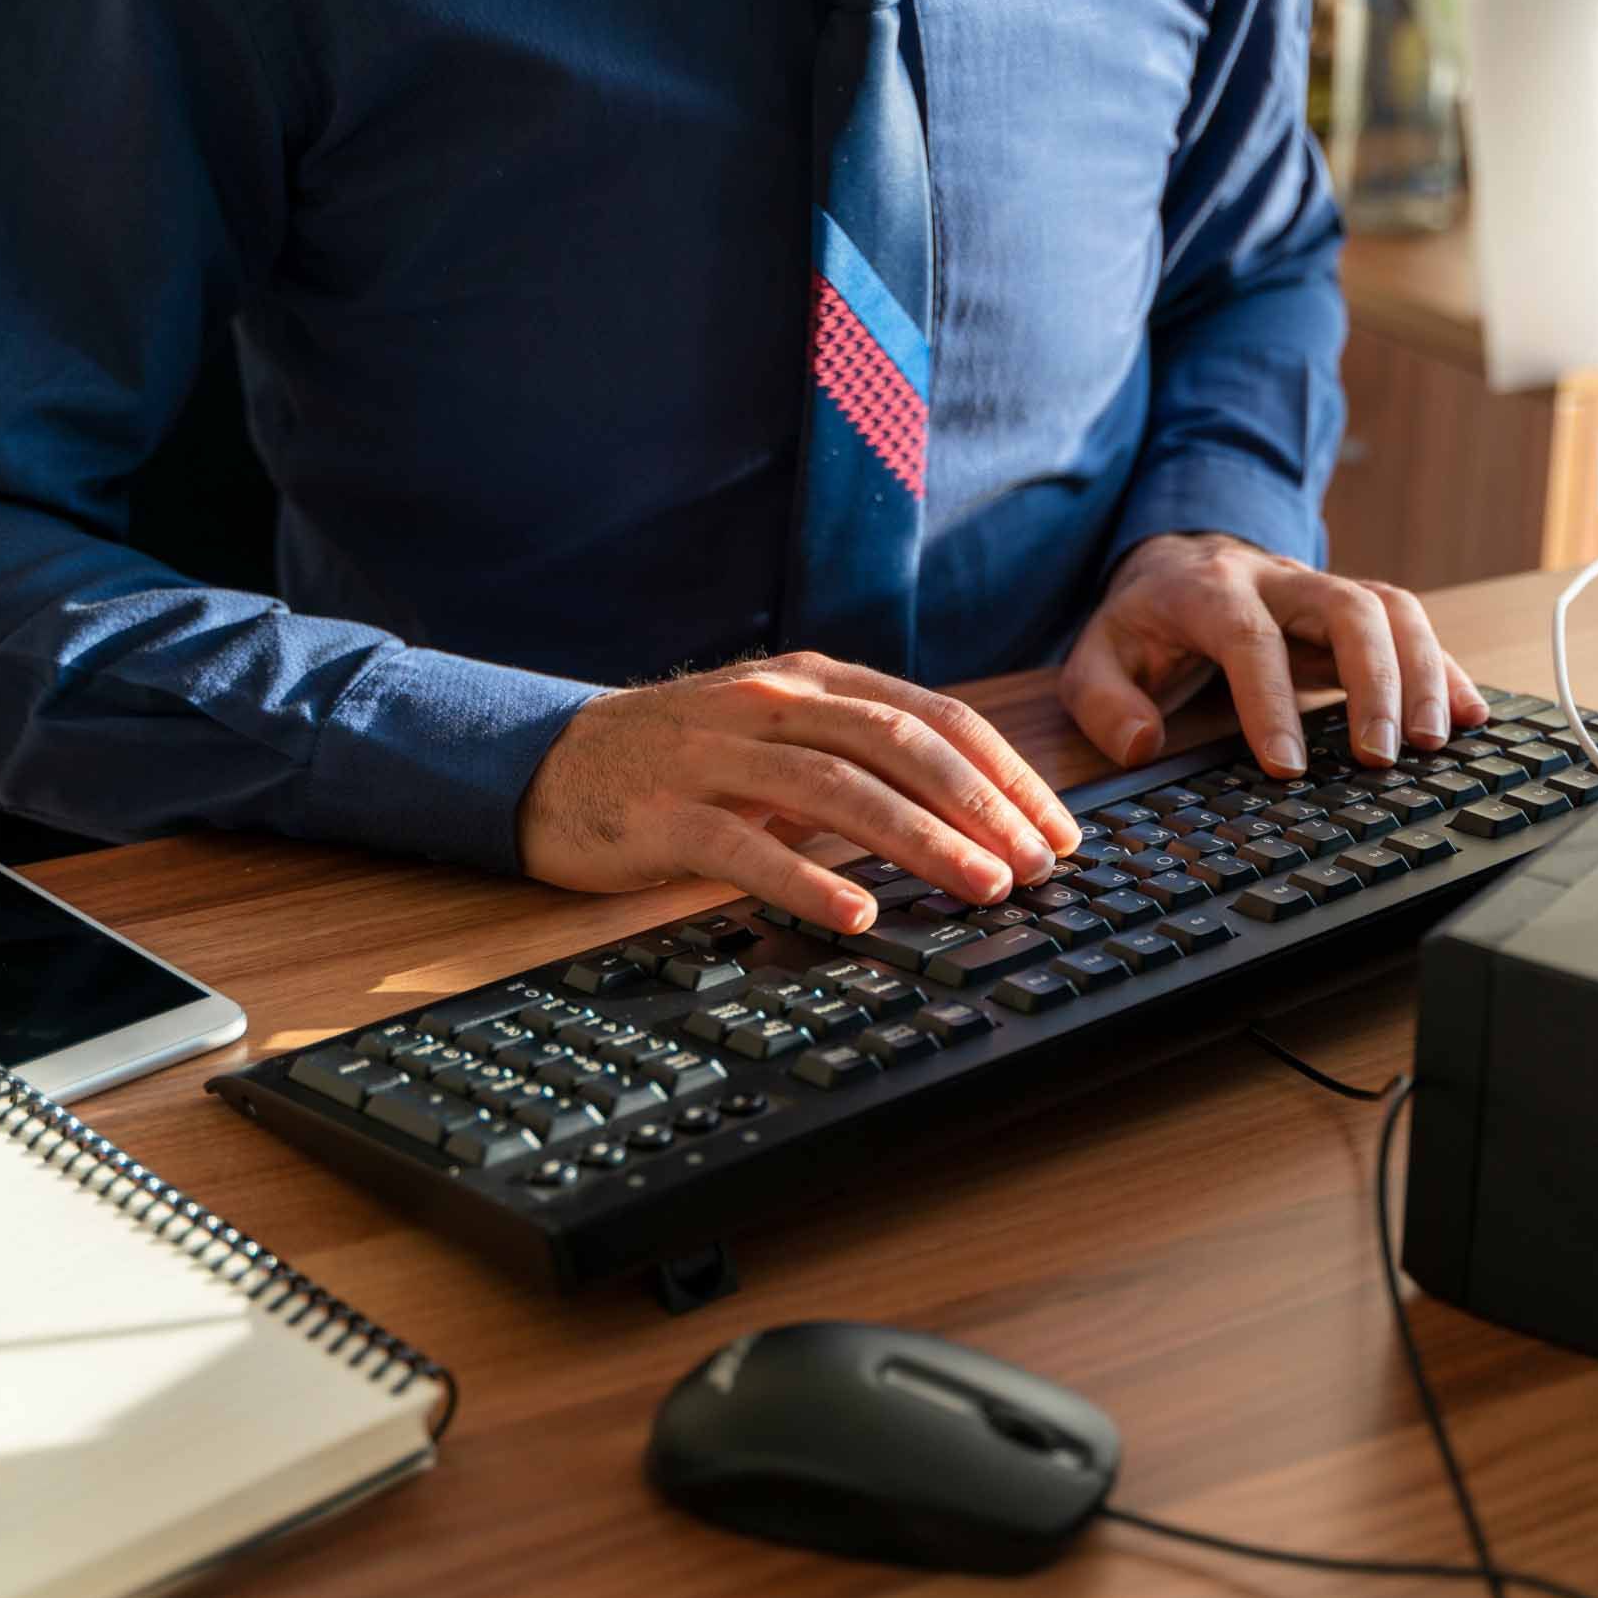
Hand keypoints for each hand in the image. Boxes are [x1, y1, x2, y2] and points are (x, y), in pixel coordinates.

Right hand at [517, 652, 1081, 929]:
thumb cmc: (680, 760)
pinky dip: (807, 880)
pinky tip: (858, 917)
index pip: (933, 716)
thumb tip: (972, 809)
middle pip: (897, 744)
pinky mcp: (663, 813)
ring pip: (836, 788)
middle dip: (980, 805)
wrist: (540, 762)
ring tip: (980, 887)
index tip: (1058, 828)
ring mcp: (714, 755)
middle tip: (1036, 865)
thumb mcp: (777, 735)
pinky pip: (745, 845)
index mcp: (811, 680)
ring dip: (919, 840)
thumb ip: (859, 754)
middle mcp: (770, 702)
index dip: (1005, 771)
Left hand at [1061, 533, 1487, 776]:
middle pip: (1346, 609)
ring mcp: (1324, 588)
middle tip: (1381, 756)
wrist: (1180, 561)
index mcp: (1209, 591)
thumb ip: (1102, 701)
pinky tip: (1471, 713)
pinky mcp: (1357, 606)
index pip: (1249, 638)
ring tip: (1434, 744)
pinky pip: (1414, 624)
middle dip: (1373, 681)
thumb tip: (1141, 742)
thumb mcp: (1095, 656)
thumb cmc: (1145, 623)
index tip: (1287, 767)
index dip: (1270, 701)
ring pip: (1391, 609)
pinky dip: (1445, 668)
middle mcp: (1279, 579)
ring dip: (1421, 674)